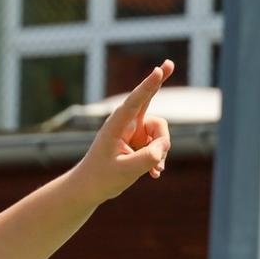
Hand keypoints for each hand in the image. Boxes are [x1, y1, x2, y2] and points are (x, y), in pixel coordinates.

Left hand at [76, 59, 173, 198]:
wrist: (91, 187)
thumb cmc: (102, 177)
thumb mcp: (125, 171)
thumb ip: (147, 159)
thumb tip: (164, 147)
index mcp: (116, 125)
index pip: (135, 102)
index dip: (148, 86)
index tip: (157, 70)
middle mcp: (126, 124)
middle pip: (152, 111)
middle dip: (159, 95)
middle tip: (168, 72)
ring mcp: (134, 132)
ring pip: (160, 134)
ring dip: (160, 152)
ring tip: (152, 171)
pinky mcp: (139, 142)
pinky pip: (158, 145)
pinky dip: (158, 159)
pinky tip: (154, 174)